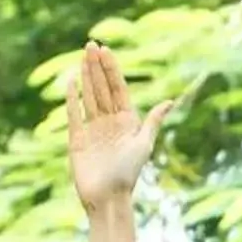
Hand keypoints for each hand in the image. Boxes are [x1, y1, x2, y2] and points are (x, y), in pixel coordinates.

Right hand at [68, 39, 170, 211]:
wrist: (108, 197)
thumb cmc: (129, 174)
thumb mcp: (144, 145)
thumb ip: (153, 122)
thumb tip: (170, 101)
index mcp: (127, 121)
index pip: (118, 88)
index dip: (112, 69)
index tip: (106, 49)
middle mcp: (109, 122)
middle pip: (101, 88)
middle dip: (96, 66)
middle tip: (90, 44)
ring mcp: (92, 129)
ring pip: (88, 96)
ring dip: (85, 76)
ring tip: (82, 56)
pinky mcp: (77, 139)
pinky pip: (73, 114)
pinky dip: (71, 98)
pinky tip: (71, 82)